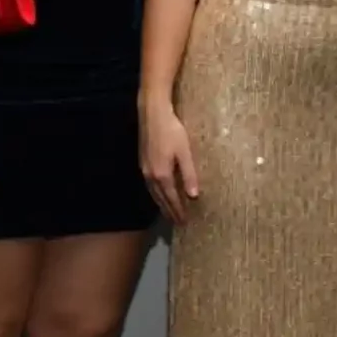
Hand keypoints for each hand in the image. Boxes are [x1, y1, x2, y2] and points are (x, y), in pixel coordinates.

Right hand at [140, 100, 199, 226]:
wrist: (152, 114)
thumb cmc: (172, 131)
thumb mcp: (184, 152)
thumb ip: (189, 174)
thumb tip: (194, 196)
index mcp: (162, 175)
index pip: (172, 199)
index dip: (178, 211)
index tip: (184, 222)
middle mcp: (151, 176)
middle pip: (161, 199)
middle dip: (169, 212)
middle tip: (177, 222)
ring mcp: (144, 170)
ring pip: (153, 194)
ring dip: (162, 205)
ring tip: (169, 213)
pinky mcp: (142, 163)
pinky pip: (149, 186)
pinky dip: (156, 195)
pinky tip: (159, 193)